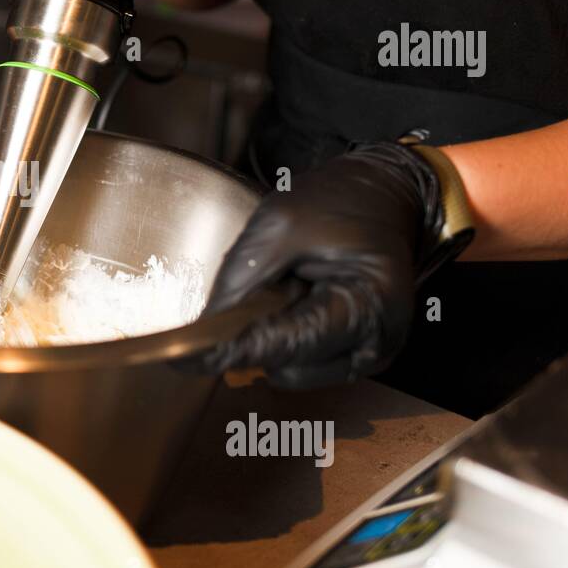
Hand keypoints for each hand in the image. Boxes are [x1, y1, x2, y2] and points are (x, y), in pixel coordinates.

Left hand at [198, 143, 449, 388]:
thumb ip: (241, 279)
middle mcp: (375, 342)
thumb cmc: (340, 203)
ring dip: (272, 336)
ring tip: (291, 287)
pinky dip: (285, 338)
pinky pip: (300, 364)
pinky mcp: (353, 356)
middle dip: (257, 334)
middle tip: (264, 285)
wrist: (381, 197)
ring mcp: (366, 354)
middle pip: (286, 363)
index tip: (185, 356)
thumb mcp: (280, 223)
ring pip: (288, 370)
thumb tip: (203, 327)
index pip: (286, 342)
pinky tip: (298, 302)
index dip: (231, 350)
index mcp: (368, 304)